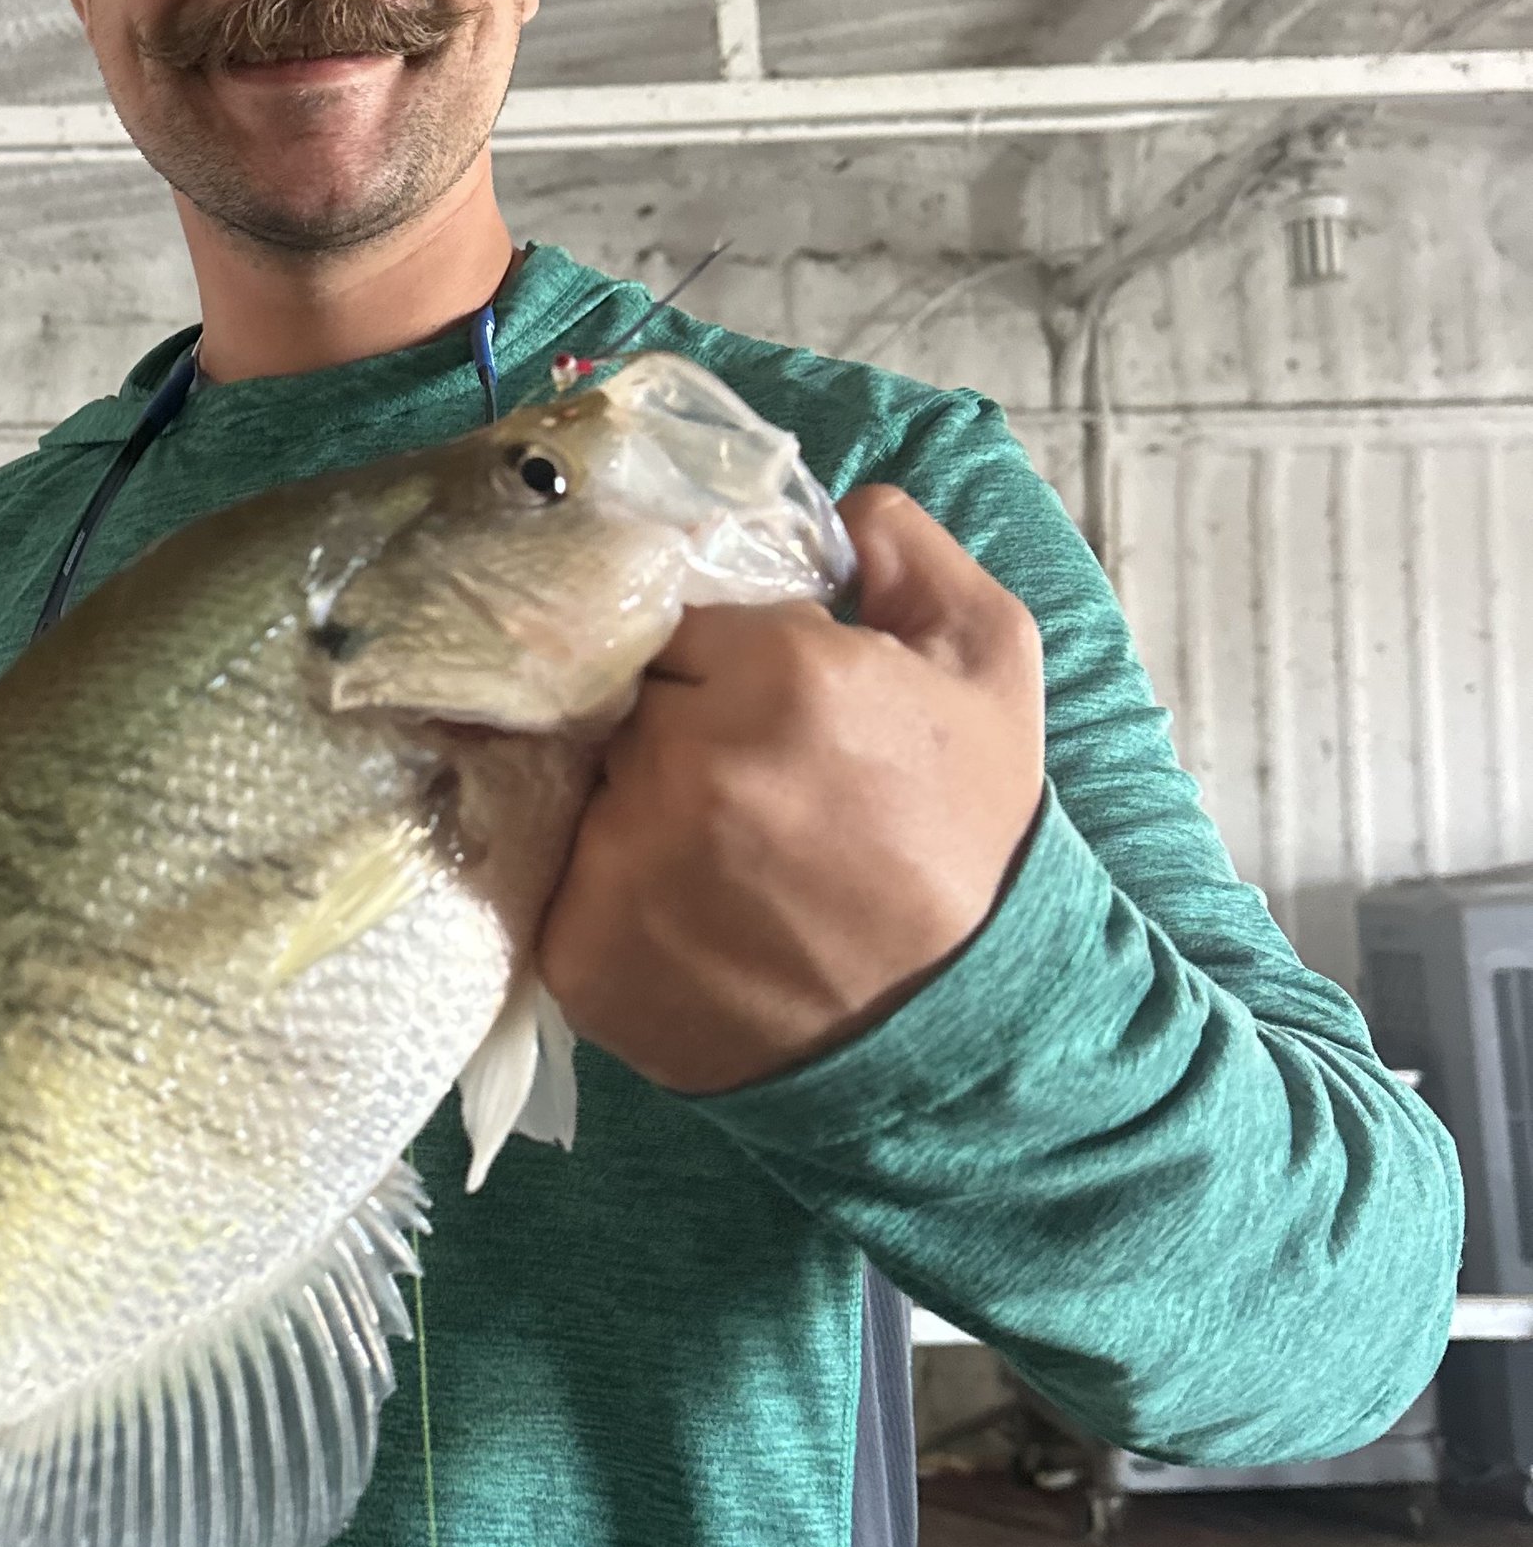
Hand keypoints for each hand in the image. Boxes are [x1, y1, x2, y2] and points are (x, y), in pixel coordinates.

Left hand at [537, 484, 1044, 1095]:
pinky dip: (600, 888)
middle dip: (658, 724)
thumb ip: (912, 557)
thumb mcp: (989, 668)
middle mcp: (685, 759)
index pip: (667, 613)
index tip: (734, 696)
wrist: (959, 1038)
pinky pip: (556, 878)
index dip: (699, 655)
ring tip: (708, 856)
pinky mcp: (580, 949)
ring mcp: (621, 859)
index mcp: (779, 671)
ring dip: (623, 804)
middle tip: (732, 783)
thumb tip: (839, 507)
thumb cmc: (974, 845)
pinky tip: (677, 914)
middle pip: (616, 697)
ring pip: (579, 784)